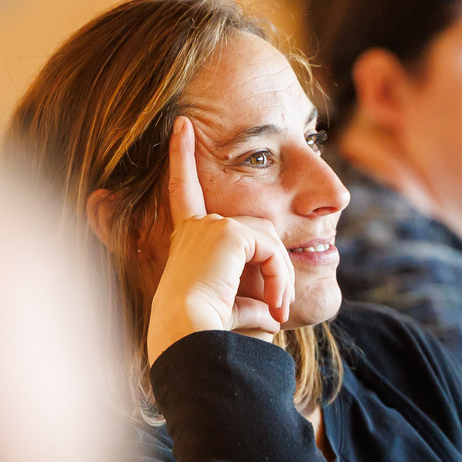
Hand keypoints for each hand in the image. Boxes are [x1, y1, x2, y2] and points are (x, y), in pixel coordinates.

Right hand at [145, 116, 294, 362]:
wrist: (189, 337)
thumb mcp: (231, 312)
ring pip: (269, 239)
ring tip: (277, 311)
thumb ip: (253, 305)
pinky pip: (272, 250)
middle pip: (258, 230)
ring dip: (281, 277)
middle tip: (280, 310)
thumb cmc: (206, 335)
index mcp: (188, 241)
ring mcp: (210, 227)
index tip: (181, 124)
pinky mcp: (228, 233)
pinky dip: (280, 278)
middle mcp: (195, 228)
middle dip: (277, 268)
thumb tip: (275, 315)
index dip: (181, 158)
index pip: (184, 193)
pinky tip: (275, 304)